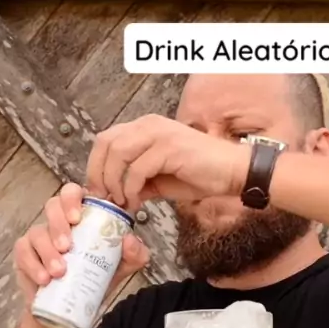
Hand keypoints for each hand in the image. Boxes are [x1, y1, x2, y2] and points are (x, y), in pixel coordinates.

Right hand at [13, 182, 149, 306]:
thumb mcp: (123, 267)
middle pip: (52, 205)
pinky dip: (33, 265)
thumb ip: (135, 254)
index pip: (74, 193)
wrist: (74, 311)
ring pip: (37, 231)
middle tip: (67, 246)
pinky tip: (44, 279)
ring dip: (47, 250)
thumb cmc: (97, 280)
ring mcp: (40, 237)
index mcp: (83, 217)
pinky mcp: (25, 254)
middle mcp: (59, 222)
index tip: (78, 217)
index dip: (73, 198)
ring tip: (60, 271)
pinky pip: (23, 252)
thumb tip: (129, 240)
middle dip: (58, 224)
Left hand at [86, 114, 251, 211]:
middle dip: (99, 173)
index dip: (96, 166)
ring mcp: (159, 134)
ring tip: (121, 202)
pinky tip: (136, 202)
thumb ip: (138, 182)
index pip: (107, 140)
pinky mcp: (169, 148)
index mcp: (146, 128)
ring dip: (114, 182)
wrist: (232, 172)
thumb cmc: (201, 175)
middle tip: (104, 198)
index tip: (98, 191)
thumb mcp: (161, 180)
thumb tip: (117, 195)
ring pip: (118, 153)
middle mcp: (149, 125)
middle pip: (106, 143)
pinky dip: (131, 188)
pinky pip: (137, 168)